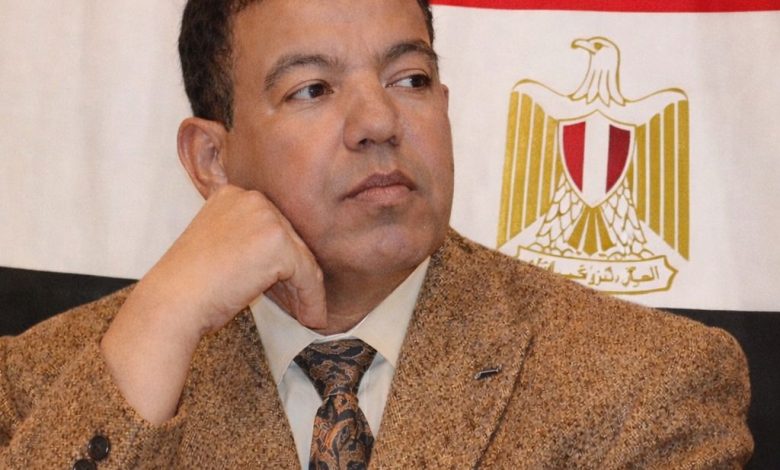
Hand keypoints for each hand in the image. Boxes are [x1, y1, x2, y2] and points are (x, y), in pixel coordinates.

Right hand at [101, 184, 325, 423]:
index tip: (287, 286)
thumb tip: (282, 263)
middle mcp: (251, 199)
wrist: (170, 303)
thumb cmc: (188, 286)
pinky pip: (307, 275)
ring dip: (308, 290)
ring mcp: (265, 218)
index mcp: (232, 196)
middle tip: (303, 304)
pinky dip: (312, 300)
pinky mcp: (277, 243)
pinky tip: (312, 318)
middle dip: (297, 275)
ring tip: (311, 315)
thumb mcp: (217, 246)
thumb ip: (245, 242)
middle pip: (290, 240)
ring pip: (302, 258)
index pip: (271, 227)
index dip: (282, 260)